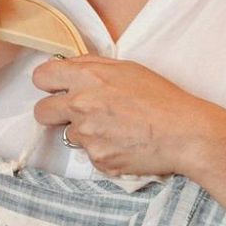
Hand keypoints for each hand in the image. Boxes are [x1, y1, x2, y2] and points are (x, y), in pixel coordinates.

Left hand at [30, 55, 225, 176]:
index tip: (57, 89)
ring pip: (69, 134)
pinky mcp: (97, 159)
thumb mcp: (127, 68)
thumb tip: (68, 66)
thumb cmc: (161, 98)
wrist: (184, 133)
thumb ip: (92, 65)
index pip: (41, 77)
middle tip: (76, 113)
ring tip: (116, 129)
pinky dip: (102, 150)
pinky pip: (89, 154)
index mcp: (86, 77)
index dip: (49, 84)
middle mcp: (80, 105)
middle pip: (42, 111)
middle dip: (53, 112)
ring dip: (85, 132)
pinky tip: (124, 144)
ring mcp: (87, 135)